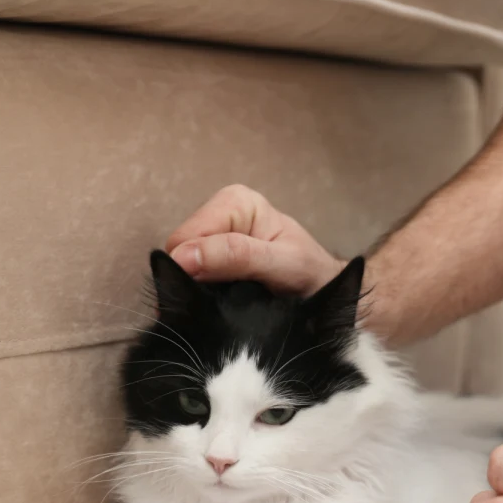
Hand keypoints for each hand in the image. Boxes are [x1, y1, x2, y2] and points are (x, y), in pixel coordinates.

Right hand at [165, 184, 343, 295]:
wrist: (323, 289)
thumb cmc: (311, 273)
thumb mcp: (282, 264)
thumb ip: (237, 256)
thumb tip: (186, 256)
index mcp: (235, 201)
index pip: (185, 237)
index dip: (188, 267)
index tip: (207, 295)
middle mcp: (221, 212)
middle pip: (180, 250)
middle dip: (193, 277)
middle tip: (222, 300)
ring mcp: (215, 234)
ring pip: (183, 264)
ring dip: (198, 286)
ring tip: (227, 300)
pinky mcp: (214, 255)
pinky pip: (192, 273)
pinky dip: (202, 290)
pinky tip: (221, 300)